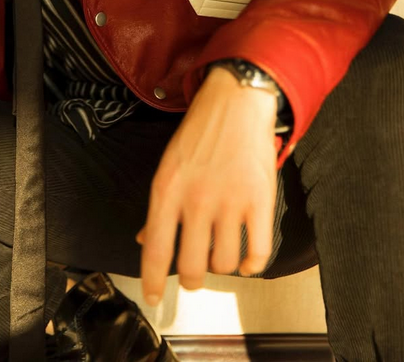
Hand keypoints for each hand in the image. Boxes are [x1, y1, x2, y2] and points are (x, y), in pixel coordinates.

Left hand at [136, 66, 277, 305]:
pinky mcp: (260, 201)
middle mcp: (196, 200)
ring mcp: (229, 201)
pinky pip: (258, 252)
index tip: (155, 299)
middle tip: (194, 274)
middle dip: (191, 279)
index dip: (152, 281)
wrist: (235, 103)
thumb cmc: (200, 133)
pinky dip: (253, 265)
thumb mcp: (169, 166)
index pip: (155, 249)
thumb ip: (158, 206)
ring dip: (223, 266)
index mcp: (167, 190)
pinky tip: (248, 259)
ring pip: (225, 264)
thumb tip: (143, 240)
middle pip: (191, 267)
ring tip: (221, 252)